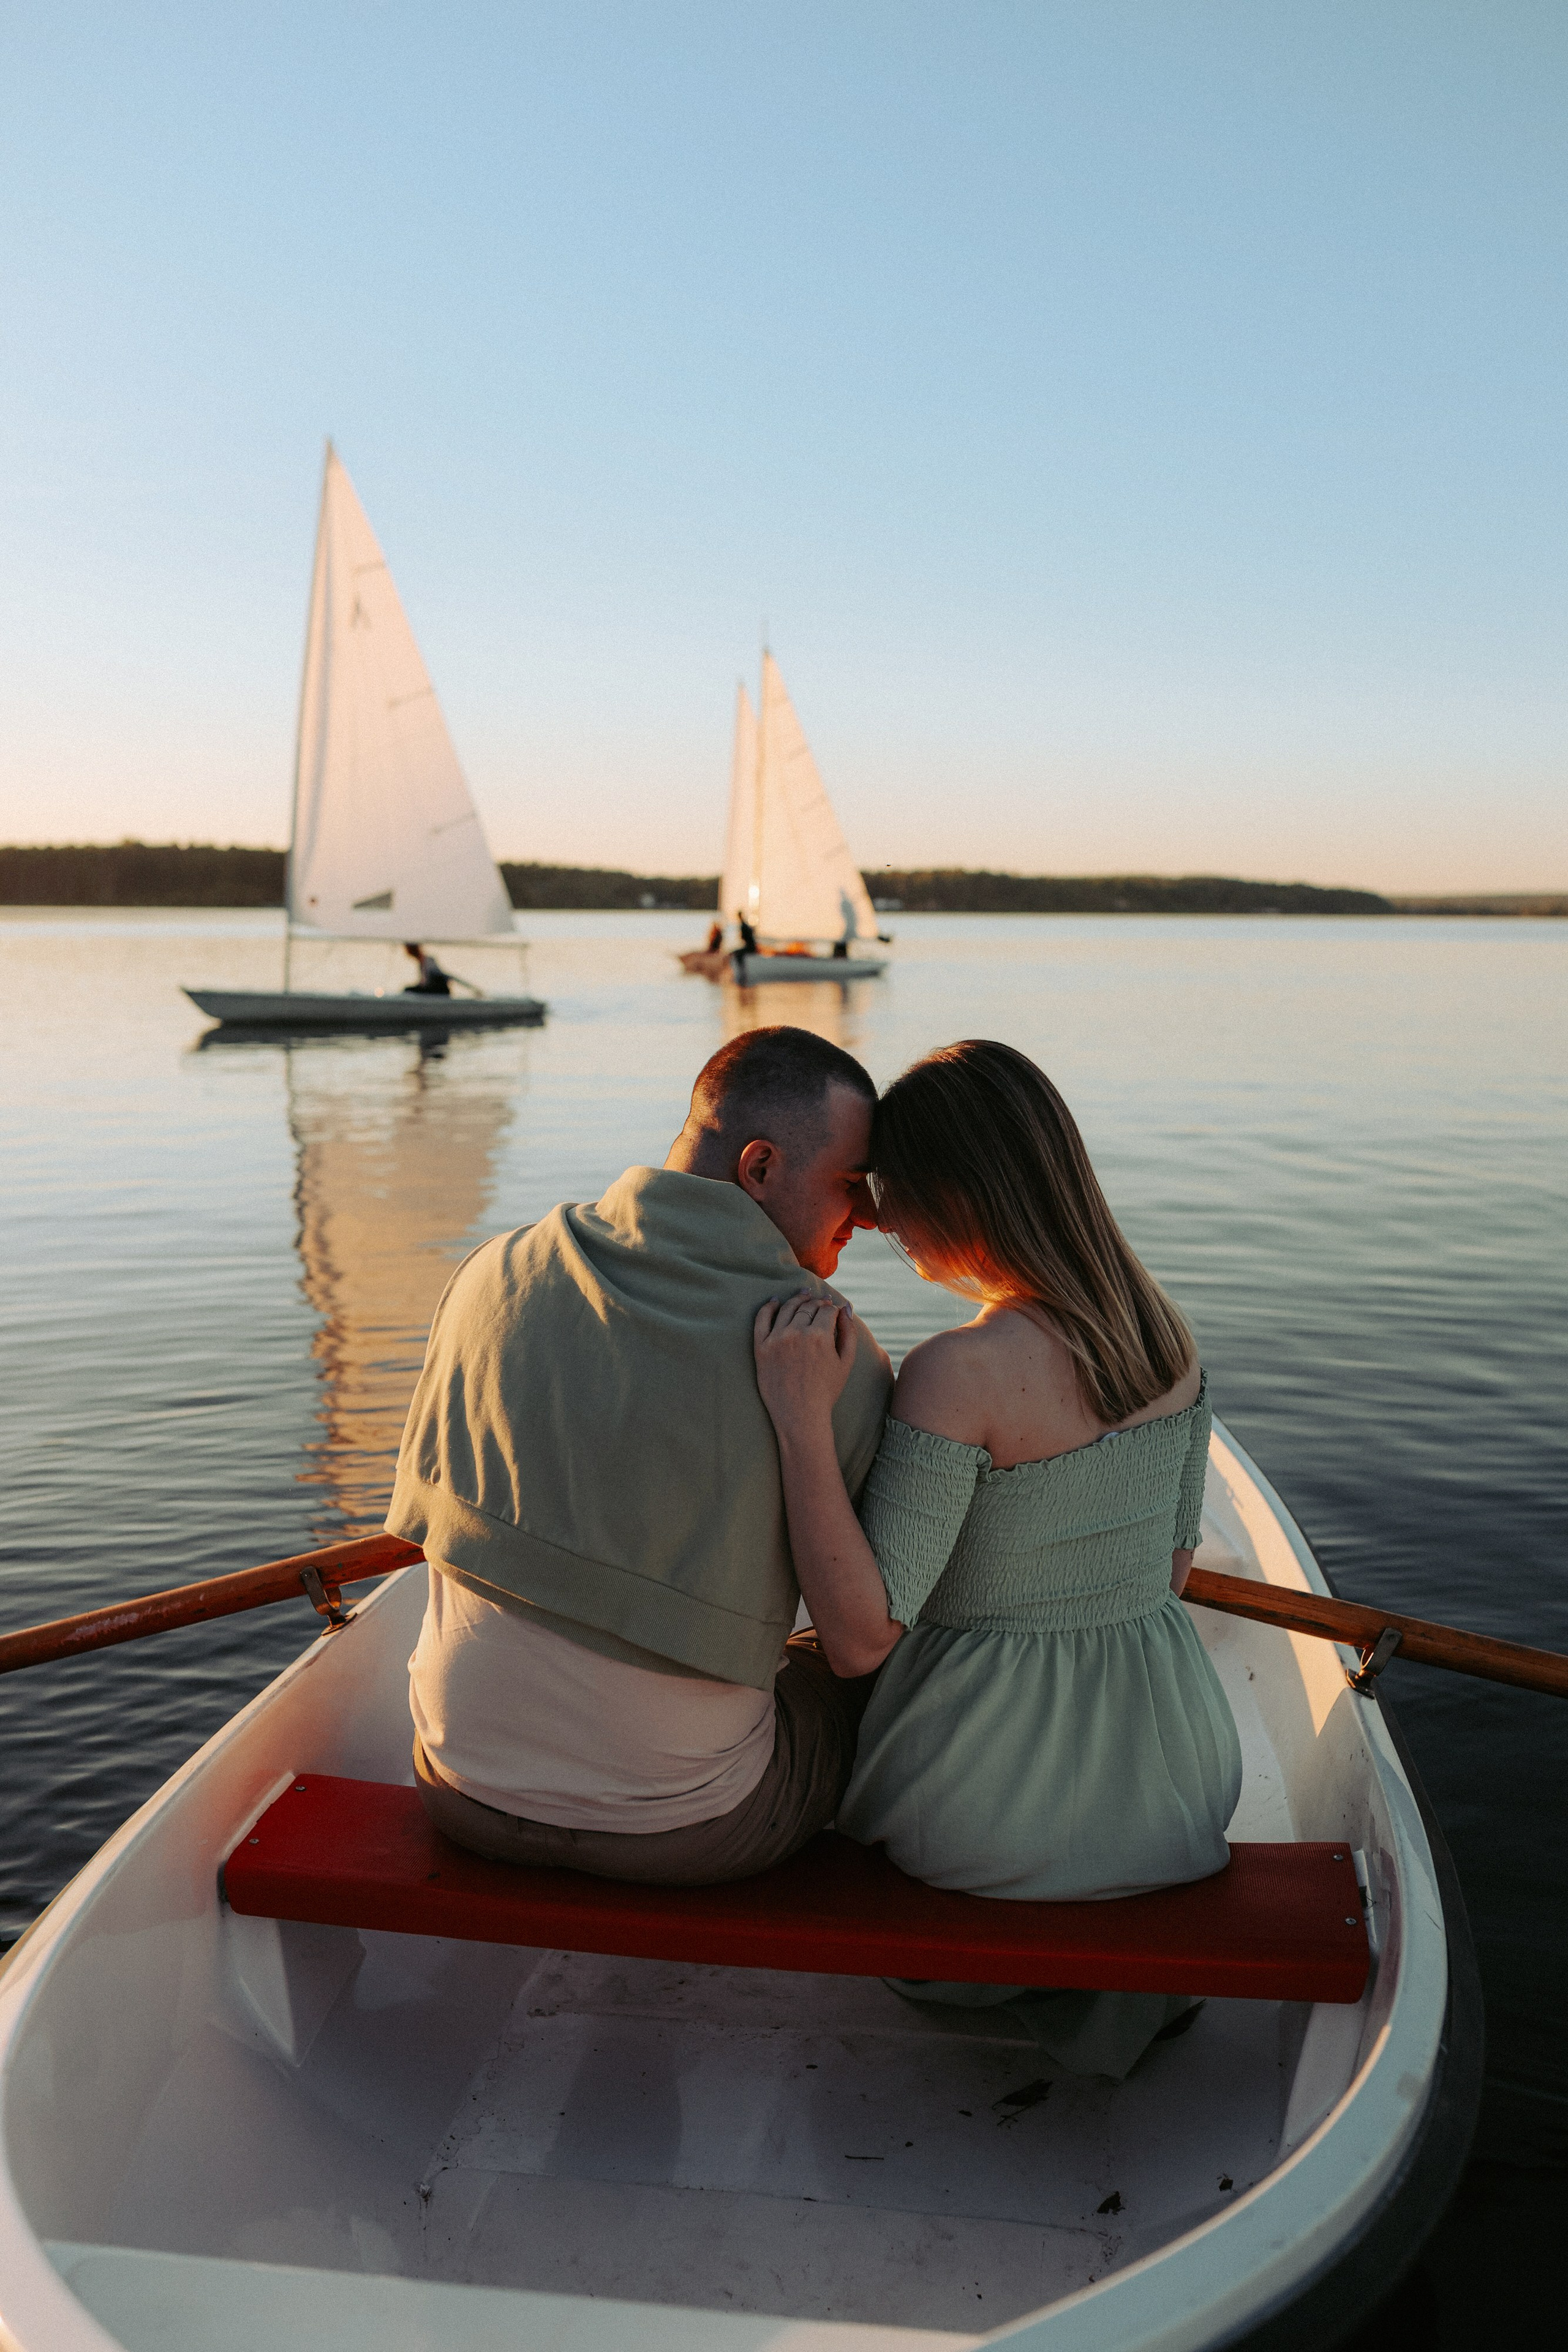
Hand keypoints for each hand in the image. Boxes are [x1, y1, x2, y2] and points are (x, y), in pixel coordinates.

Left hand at [754, 1292, 856, 1434]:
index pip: (827, 1310)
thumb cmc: (826, 1391)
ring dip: (797, 1299)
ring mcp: (777, 1339)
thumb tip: (845, 1307)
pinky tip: (775, 1301)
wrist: (800, 1415)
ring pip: (788, 1308)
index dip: (832, 1307)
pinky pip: (762, 1319)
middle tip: (820, 1302)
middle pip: (808, 1307)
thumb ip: (849, 1332)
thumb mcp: (846, 1362)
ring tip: (803, 1295)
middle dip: (817, 1302)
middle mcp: (797, 1333)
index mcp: (820, 1336)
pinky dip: (769, 1306)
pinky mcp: (761, 1347)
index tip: (833, 1309)